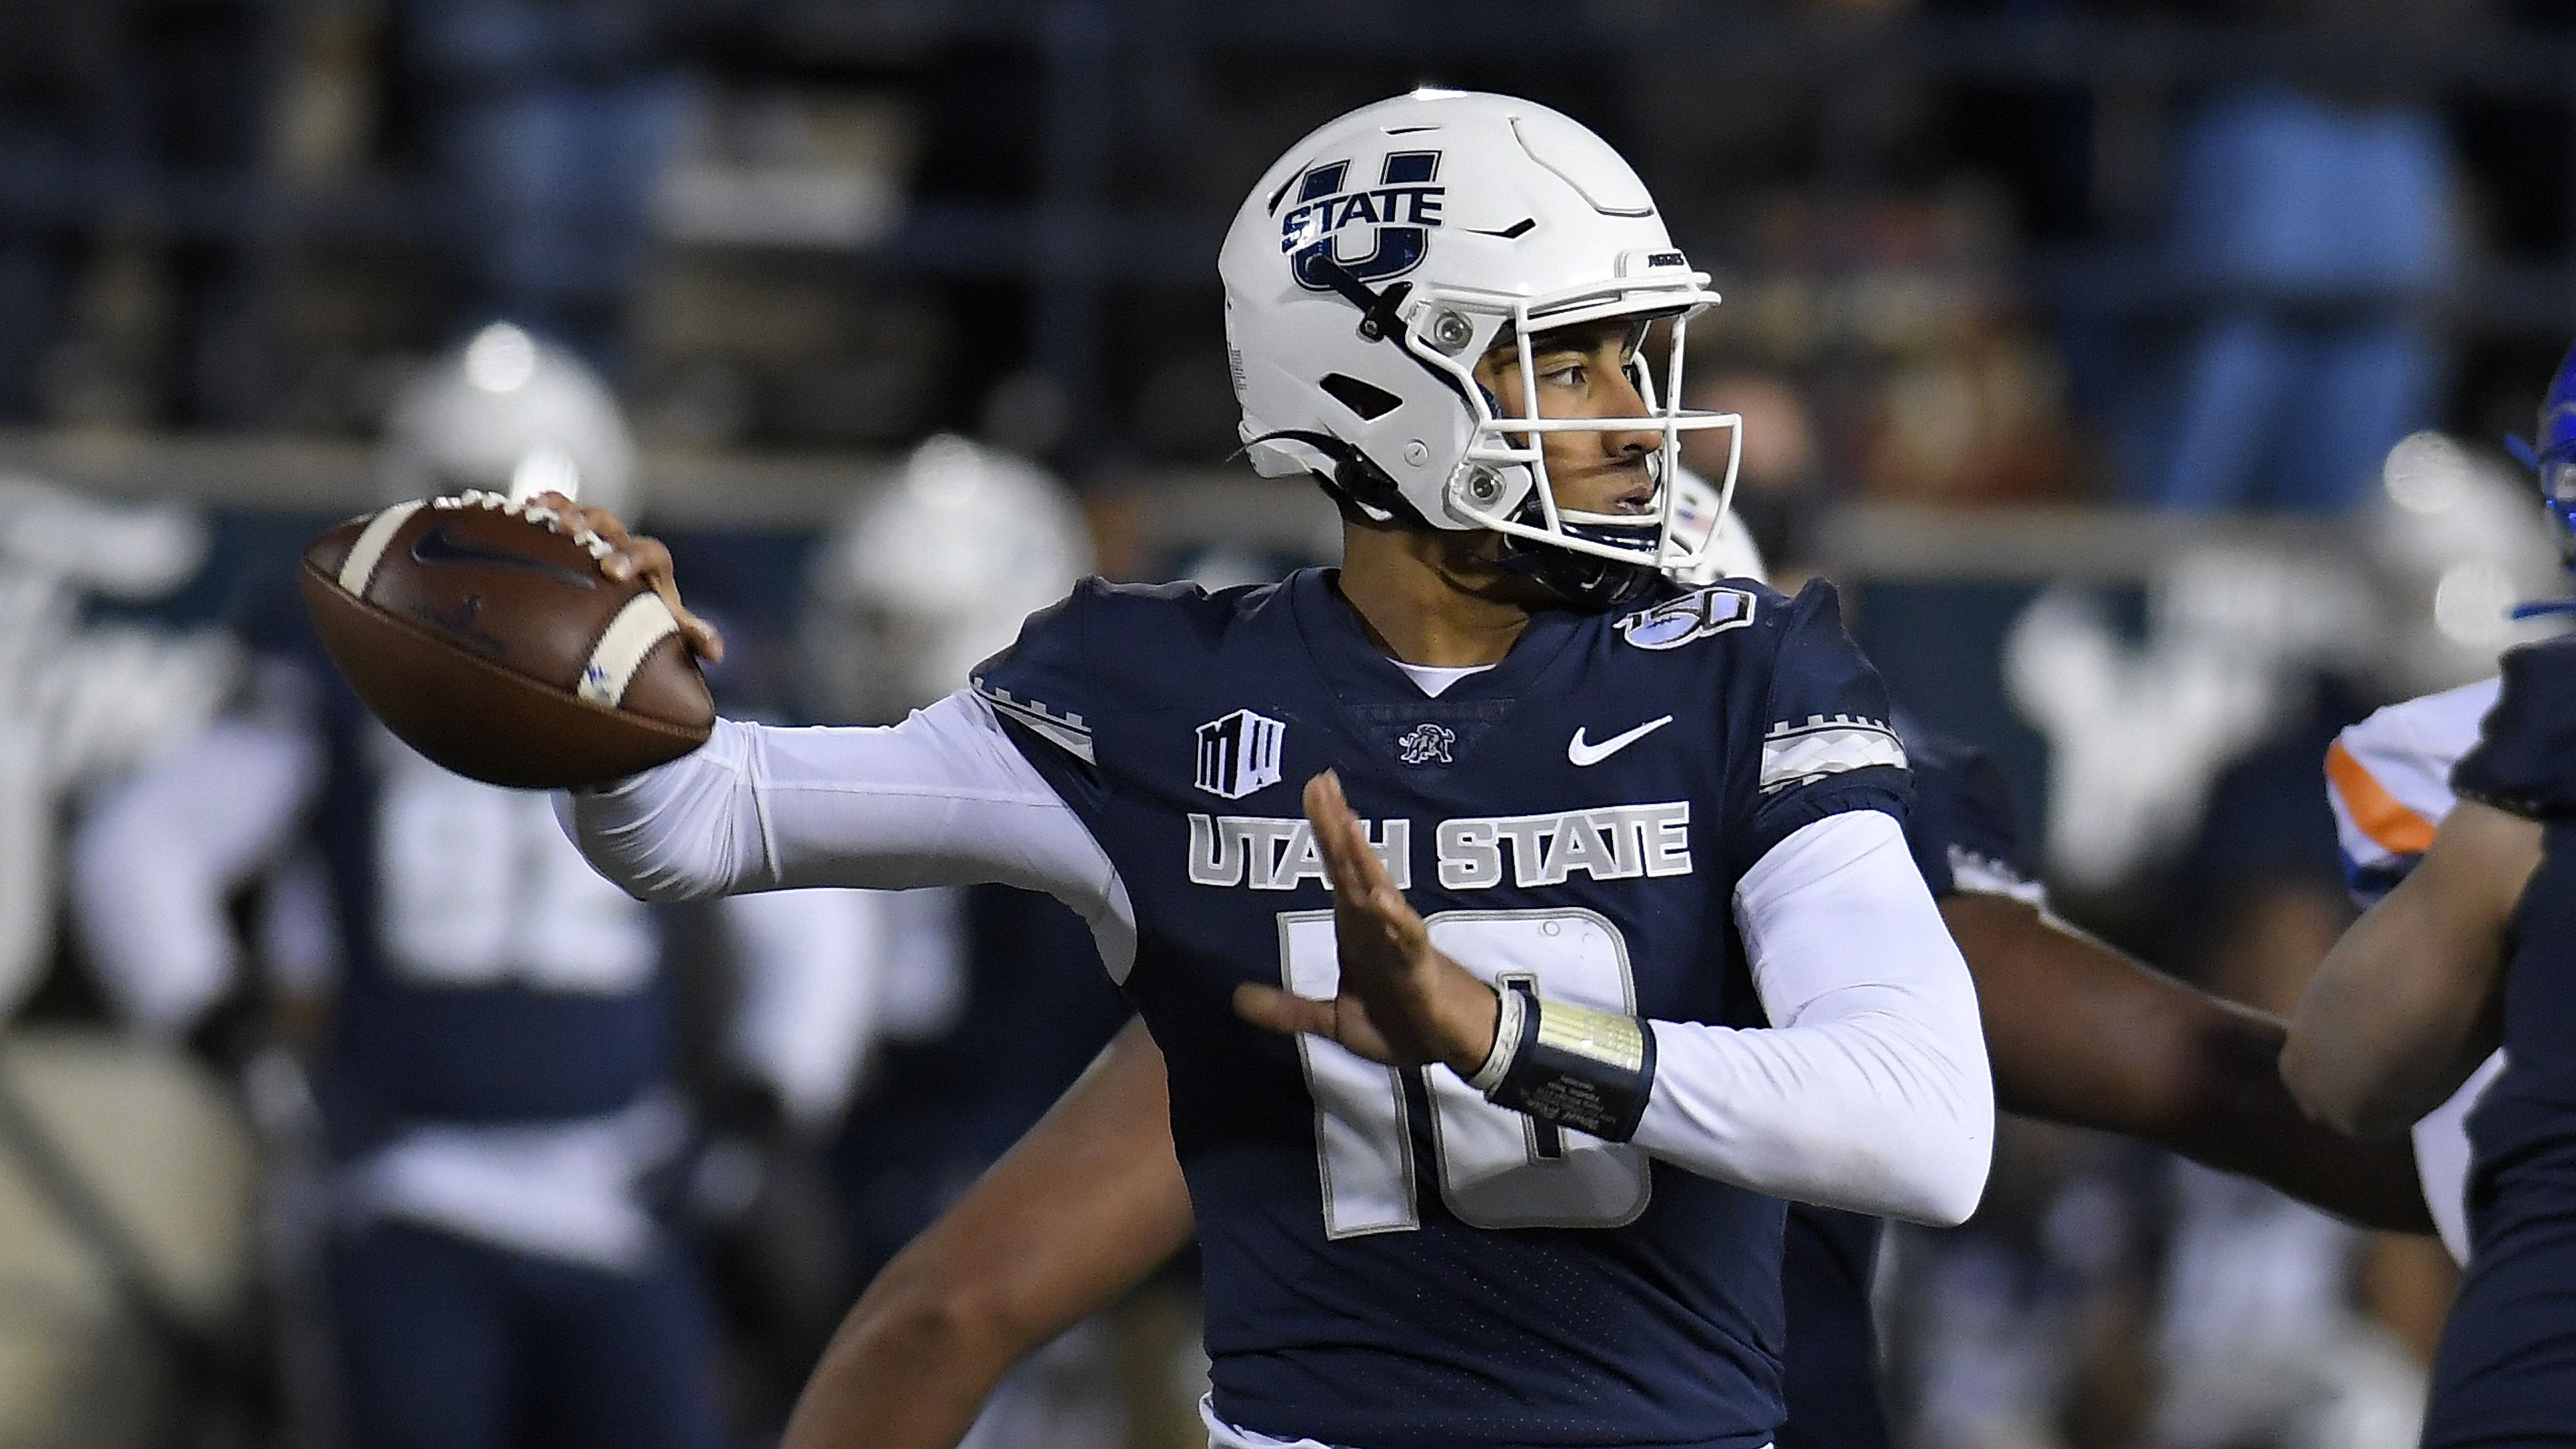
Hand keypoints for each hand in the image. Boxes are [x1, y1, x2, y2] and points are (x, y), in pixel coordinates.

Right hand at [531, 492, 725, 663]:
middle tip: (568, 531)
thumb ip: (692, 636)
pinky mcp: (578, 538)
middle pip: (613, 525)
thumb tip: (716, 651)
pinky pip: (564, 514)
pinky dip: (549, 506)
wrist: (630, 612)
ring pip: (586, 516)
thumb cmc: (651, 624)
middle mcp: (626, 547)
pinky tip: (526, 505)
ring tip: (539, 510)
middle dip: (591, 524)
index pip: (650, 552)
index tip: (612, 571)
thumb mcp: (670, 631)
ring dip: (566, 510)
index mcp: (653, 567)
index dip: (632, 557)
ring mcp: (600, 539)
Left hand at [1233, 771, 1500, 1074]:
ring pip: (1378, 890)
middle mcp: (1376, 925)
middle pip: (1353, 867)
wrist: (1456, 1048)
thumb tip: (1237, 999)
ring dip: (1362, 857)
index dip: (1326, 831)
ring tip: (1345, 821)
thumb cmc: (1404, 1025)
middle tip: (1322, 781)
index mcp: (1357, 930)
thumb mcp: (1334, 1021)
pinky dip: (1394, 917)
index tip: (1313, 789)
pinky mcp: (1420, 966)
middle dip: (1337, 825)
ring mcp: (1400, 941)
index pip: (1338, 871)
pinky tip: (1380, 895)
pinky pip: (1407, 937)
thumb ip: (1288, 1009)